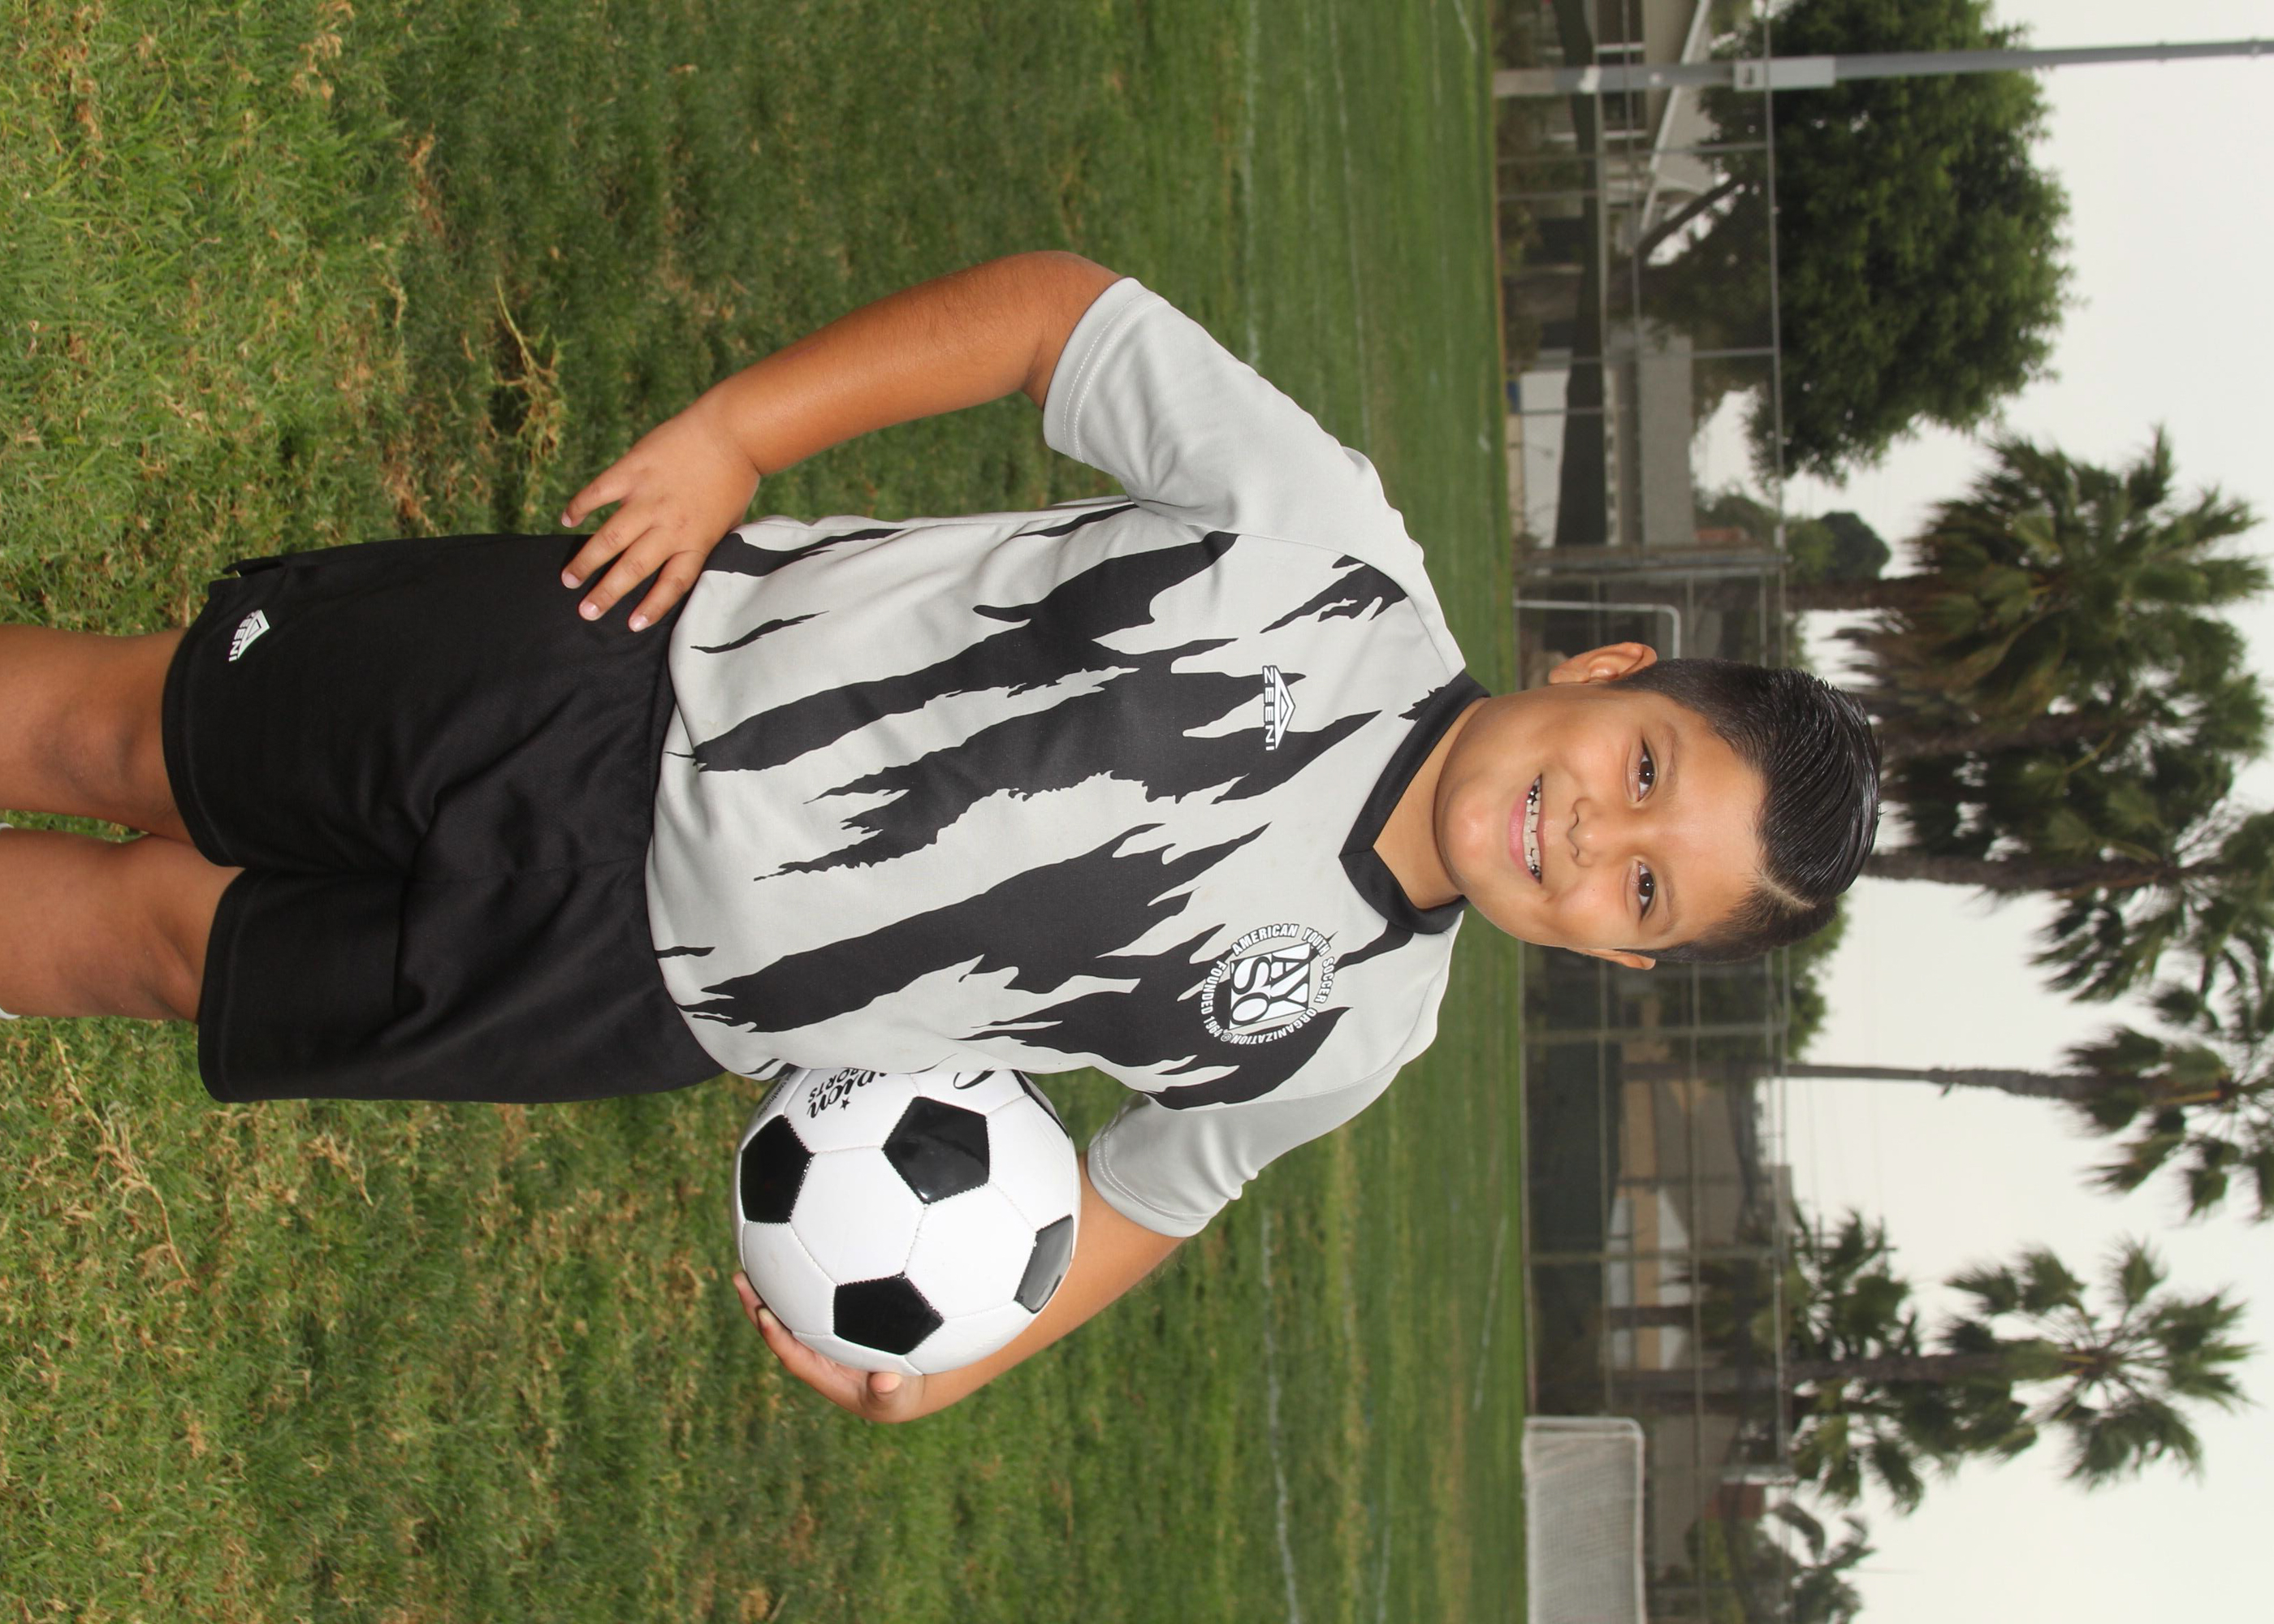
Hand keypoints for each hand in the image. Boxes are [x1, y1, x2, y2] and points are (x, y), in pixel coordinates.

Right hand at [558, 397, 760, 629]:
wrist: (733, 433)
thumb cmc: (734, 480)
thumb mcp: (728, 523)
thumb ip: (705, 545)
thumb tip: (689, 569)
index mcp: (697, 541)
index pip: (672, 584)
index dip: (652, 607)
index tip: (631, 625)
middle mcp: (671, 525)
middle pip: (633, 568)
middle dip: (606, 593)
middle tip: (585, 611)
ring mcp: (649, 497)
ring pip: (609, 538)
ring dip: (586, 561)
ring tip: (568, 579)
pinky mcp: (633, 469)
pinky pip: (599, 492)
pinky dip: (580, 506)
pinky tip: (567, 519)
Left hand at [732, 1271, 931, 1422]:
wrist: (897, 1390)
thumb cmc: (895, 1395)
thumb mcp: (895, 1399)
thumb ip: (888, 1394)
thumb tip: (884, 1383)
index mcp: (821, 1373)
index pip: (792, 1354)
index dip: (776, 1337)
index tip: (763, 1315)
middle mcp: (812, 1353)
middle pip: (778, 1329)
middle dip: (756, 1306)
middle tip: (739, 1278)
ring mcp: (818, 1336)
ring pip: (786, 1312)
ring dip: (767, 1288)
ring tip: (748, 1255)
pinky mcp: (826, 1321)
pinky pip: (804, 1300)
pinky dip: (794, 1280)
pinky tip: (789, 1246)